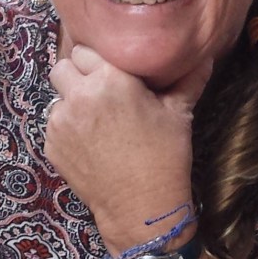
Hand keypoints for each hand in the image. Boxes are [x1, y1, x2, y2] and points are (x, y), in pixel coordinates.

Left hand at [45, 45, 211, 253]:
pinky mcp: (51, 145)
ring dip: (70, 103)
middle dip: (76, 77)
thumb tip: (206, 57)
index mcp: (110, 78)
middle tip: (97, 95)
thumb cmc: (164, 157)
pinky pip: (54, 126)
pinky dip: (67, 130)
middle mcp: (80, 95)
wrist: (141, 208)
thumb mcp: (178, 114)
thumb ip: (189, 80)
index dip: (96, 62)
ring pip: (56, 97)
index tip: (108, 74)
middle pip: (62, 67)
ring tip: (95, 123)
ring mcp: (61, 122)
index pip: (84, 50)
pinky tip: (89, 145)